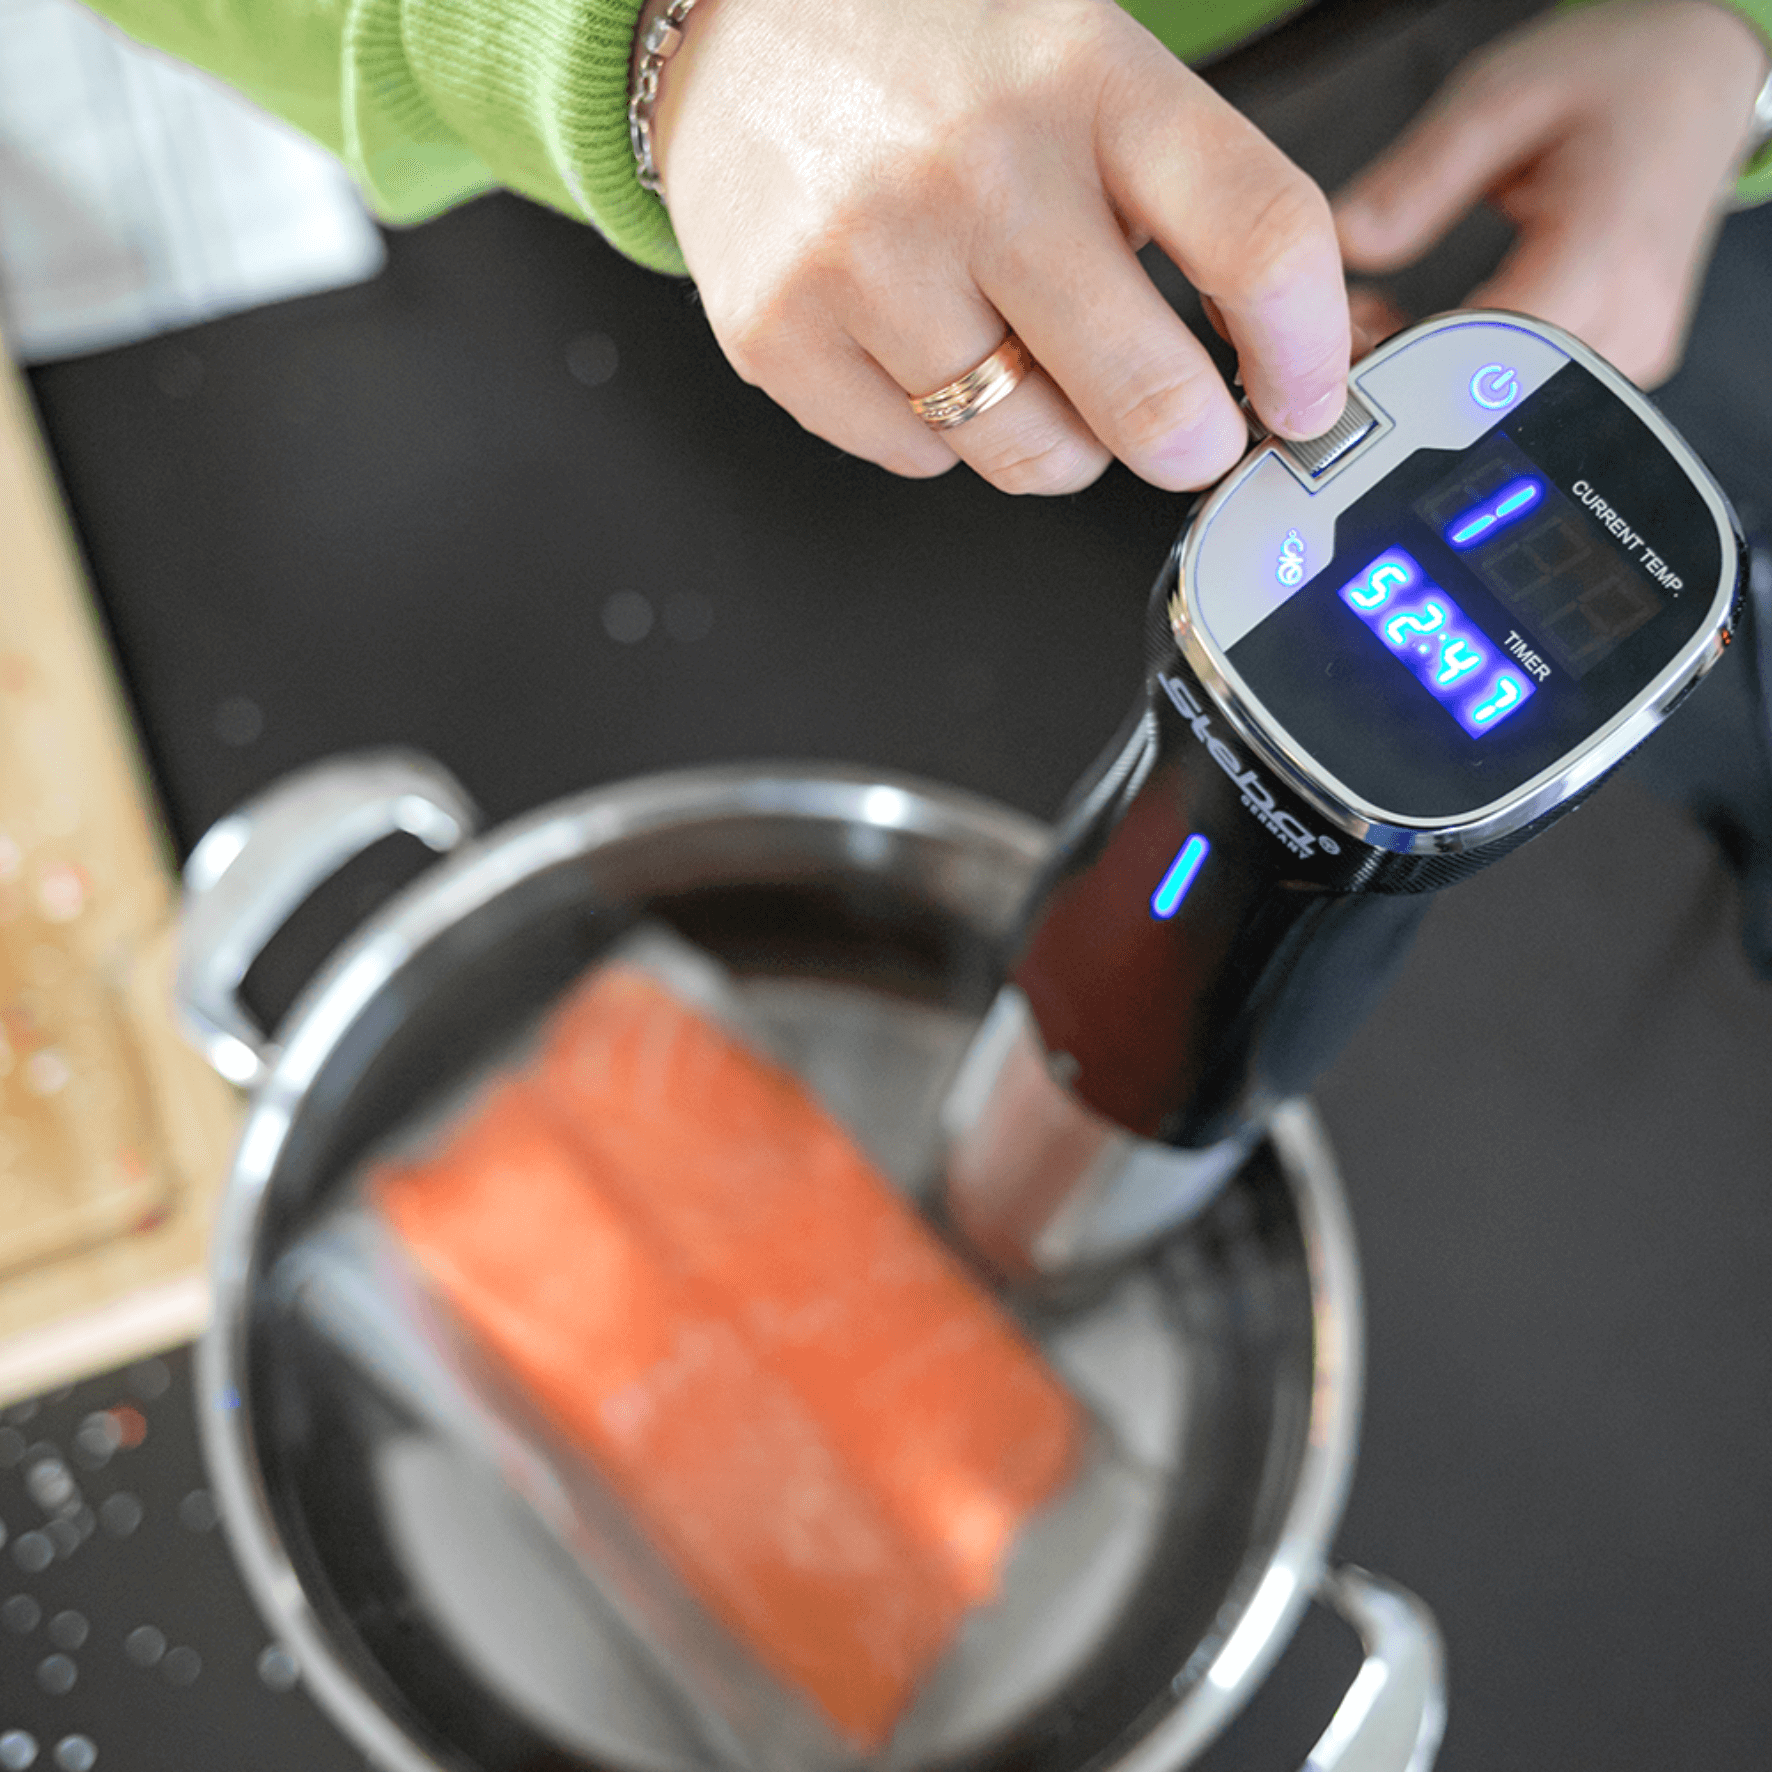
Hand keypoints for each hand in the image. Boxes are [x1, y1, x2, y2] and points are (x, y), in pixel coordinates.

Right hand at [642, 0, 1349, 493]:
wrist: (730, 20)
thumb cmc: (928, 51)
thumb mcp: (1082, 58)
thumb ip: (1178, 190)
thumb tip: (1264, 354)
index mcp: (1087, 77)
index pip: (1257, 236)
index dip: (1308, 350)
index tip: (1307, 395)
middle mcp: (978, 169)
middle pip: (1150, 396)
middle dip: (1192, 442)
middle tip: (1186, 431)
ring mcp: (868, 261)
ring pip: (1035, 457)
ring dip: (1061, 442)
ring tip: (1029, 361)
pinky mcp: (784, 337)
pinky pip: (923, 461)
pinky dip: (942, 431)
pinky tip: (919, 345)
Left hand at [1334, 0, 1771, 386]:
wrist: (1698, 81)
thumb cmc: (1618, 80)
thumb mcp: (1497, 100)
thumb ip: (1414, 181)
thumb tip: (1342, 248)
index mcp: (1603, 256)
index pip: (1480, 360)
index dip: (1398, 365)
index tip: (1346, 338)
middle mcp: (1628, 321)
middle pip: (1489, 397)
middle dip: (1404, 375)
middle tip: (1360, 325)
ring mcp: (1630, 352)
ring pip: (1504, 408)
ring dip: (1431, 381)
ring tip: (1394, 321)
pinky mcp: (1619, 363)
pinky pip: (1527, 396)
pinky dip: (1467, 377)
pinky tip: (1435, 333)